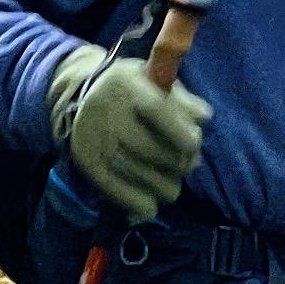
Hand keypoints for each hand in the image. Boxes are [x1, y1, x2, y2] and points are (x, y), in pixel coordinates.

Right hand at [50, 43, 211, 218]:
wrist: (81, 100)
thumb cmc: (130, 90)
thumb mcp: (153, 79)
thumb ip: (182, 98)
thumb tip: (204, 118)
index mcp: (126, 86)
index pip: (159, 111)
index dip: (184, 132)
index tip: (194, 142)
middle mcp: (109, 116)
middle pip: (160, 153)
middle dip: (184, 161)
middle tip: (188, 161)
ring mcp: (99, 146)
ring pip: (152, 183)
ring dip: (170, 184)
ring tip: (170, 175)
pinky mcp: (92, 170)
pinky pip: (132, 201)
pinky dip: (149, 204)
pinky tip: (151, 193)